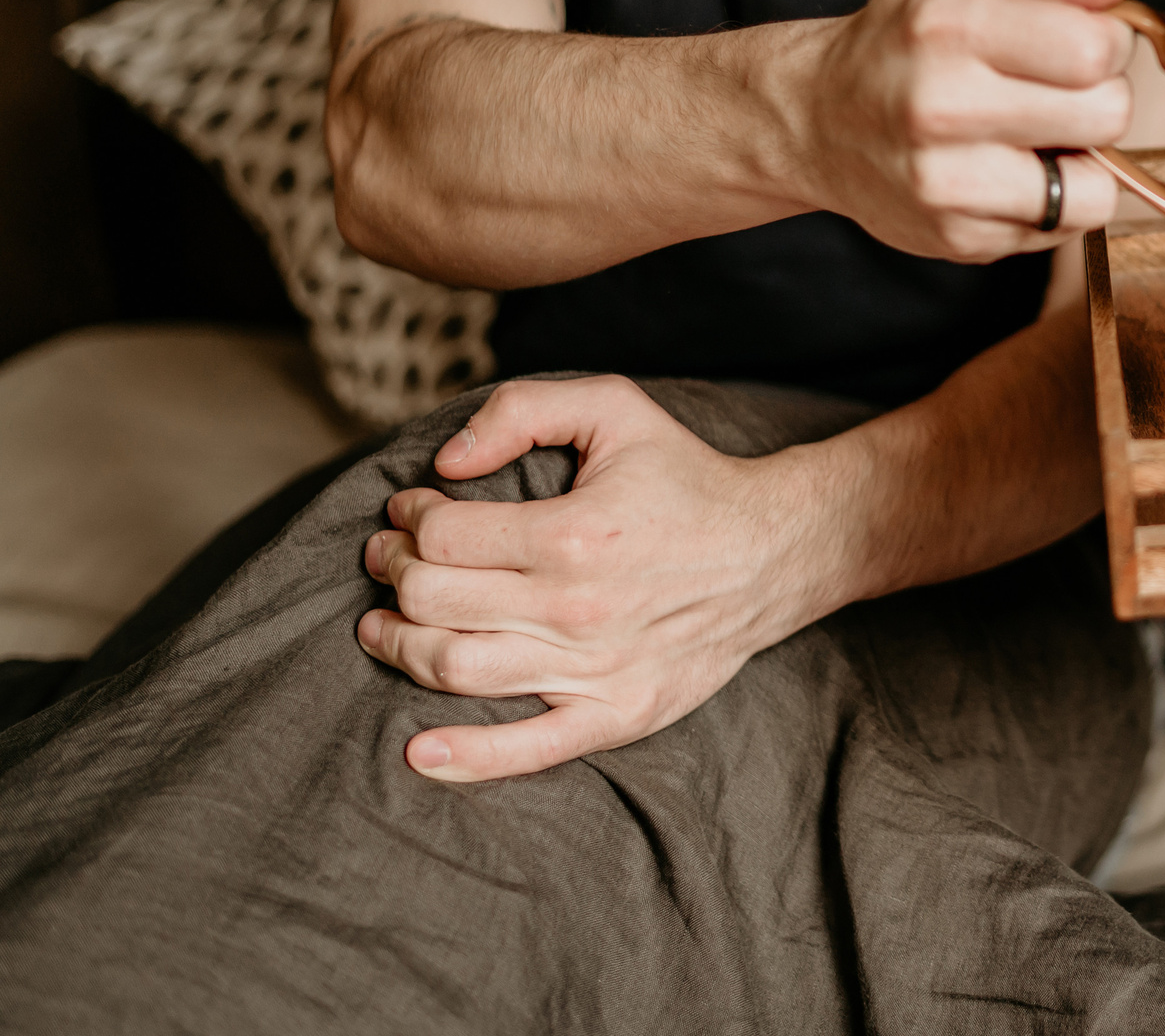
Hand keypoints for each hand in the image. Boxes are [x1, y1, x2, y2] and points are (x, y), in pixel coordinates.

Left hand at [356, 377, 859, 781]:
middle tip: (390, 557)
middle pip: (433, 602)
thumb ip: (523, 410)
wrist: (776, 551)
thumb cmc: (687, 479)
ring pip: (456, 670)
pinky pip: (528, 751)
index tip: (412, 507)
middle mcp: (576, 608)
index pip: (443, 536)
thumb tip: (445, 460)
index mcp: (571, 534)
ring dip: (399, 648)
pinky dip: (466, 758)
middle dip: (393, 573)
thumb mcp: (616, 409)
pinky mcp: (618, 714)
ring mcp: (595, 670)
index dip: (410, 516)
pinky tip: (421, 751)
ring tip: (384, 627)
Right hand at [798, 0, 1141, 261]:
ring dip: (1083, 160)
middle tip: (1057, 90)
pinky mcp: (956, 237)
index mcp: (949, 22)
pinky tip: (1011, 170)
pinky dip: (1053, 200)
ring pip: (1095, 188)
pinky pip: (1061, 229)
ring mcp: (945, 181)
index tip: (1080, 43)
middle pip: (1108, 116)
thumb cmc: (902, 36)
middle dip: (1101, 99)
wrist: (814, 119)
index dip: (1109, 43)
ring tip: (1037, 134)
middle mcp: (941, 104)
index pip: (1095, 49)